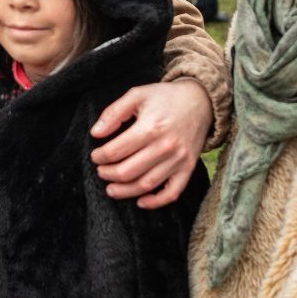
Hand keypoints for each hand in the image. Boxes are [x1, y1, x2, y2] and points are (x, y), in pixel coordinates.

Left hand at [90, 78, 210, 207]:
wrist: (201, 100)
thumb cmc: (165, 97)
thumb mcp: (137, 94)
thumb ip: (113, 112)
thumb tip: (95, 133)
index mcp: (150, 127)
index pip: (116, 151)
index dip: (100, 156)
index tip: (95, 156)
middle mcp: (165, 146)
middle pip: (128, 171)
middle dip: (108, 174)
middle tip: (101, 172)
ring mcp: (178, 159)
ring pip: (146, 185)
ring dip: (125, 191)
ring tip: (111, 189)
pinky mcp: (188, 168)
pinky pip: (172, 192)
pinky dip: (156, 202)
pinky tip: (141, 201)